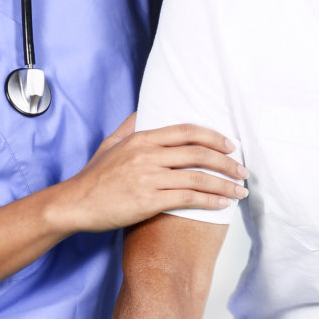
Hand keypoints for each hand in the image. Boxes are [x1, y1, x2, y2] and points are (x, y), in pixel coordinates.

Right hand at [48, 114, 244, 234]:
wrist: (75, 204)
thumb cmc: (93, 177)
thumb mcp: (110, 144)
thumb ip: (129, 127)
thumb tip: (142, 112)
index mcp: (141, 139)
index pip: (186, 131)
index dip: (214, 137)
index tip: (230, 146)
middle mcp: (148, 155)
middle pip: (198, 153)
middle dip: (227, 162)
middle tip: (242, 170)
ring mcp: (149, 178)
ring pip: (198, 178)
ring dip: (224, 185)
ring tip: (239, 191)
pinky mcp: (149, 201)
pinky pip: (188, 199)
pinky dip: (209, 201)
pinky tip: (222, 205)